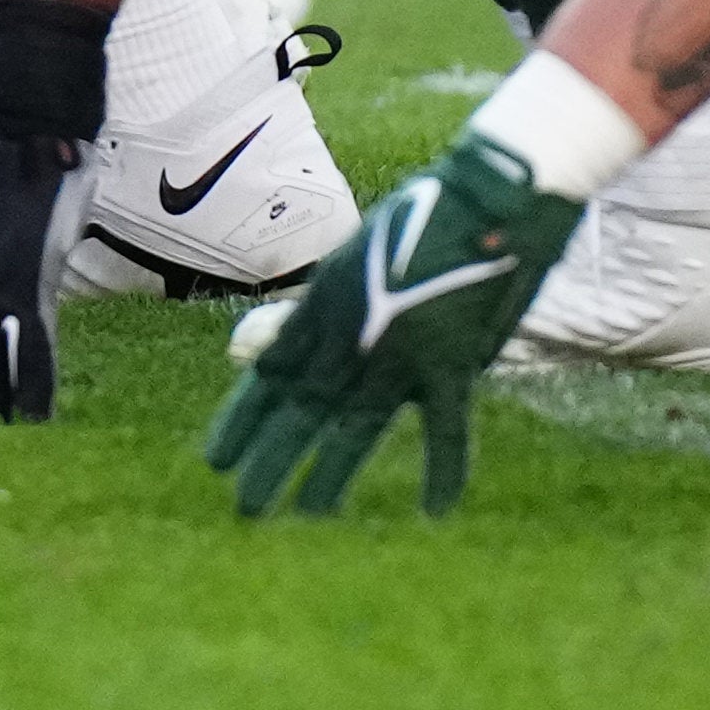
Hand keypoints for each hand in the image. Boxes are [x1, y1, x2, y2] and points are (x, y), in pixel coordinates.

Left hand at [207, 130, 585, 516]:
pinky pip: (446, 430)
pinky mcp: (452, 362)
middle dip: (271, 458)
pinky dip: (444, 471)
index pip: (271, 372)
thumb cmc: (426, 216)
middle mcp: (350, 331)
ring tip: (304, 514)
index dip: (244, 418)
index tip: (218, 458)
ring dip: (329, 472)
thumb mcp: (355, 256)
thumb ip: (317, 310)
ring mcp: (397, 350)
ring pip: (354, 424)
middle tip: (244, 505)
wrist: (491, 195)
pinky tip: (433, 509)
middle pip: (300, 406)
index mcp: (324, 302)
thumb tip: (259, 347)